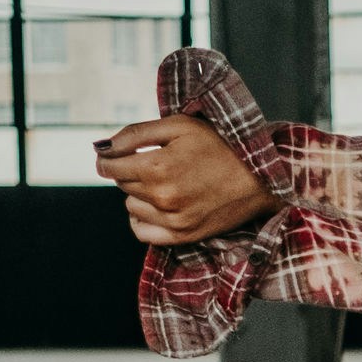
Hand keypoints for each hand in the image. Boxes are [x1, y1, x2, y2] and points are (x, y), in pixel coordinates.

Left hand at [97, 112, 280, 244]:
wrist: (260, 176)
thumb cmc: (220, 144)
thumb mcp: (178, 125)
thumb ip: (135, 134)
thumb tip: (101, 147)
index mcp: (157, 166)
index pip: (108, 166)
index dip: (109, 157)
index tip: (117, 154)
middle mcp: (161, 197)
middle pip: (121, 184)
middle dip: (130, 171)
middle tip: (156, 162)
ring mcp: (173, 220)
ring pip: (131, 207)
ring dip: (139, 194)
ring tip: (164, 182)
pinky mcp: (184, 236)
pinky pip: (143, 233)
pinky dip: (142, 220)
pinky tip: (155, 207)